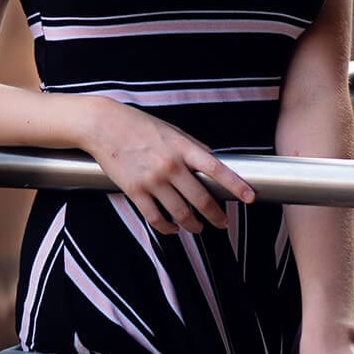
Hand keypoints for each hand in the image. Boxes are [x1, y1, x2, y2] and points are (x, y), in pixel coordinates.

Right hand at [83, 98, 254, 233]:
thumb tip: (212, 161)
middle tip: (222, 223)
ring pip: (181, 213)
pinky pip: (156, 218)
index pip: (216, 169)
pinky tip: (173, 228)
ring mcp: (152, 180)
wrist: (104, 126)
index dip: (235, 185)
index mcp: (182, 147)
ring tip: (198, 228)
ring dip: (194, 225)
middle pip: (201, 198)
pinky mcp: (135, 191)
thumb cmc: (139, 125)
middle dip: (216, 215)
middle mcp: (170, 165)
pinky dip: (168, 228)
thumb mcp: (171, 130)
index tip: (250, 197)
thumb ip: (192, 147)